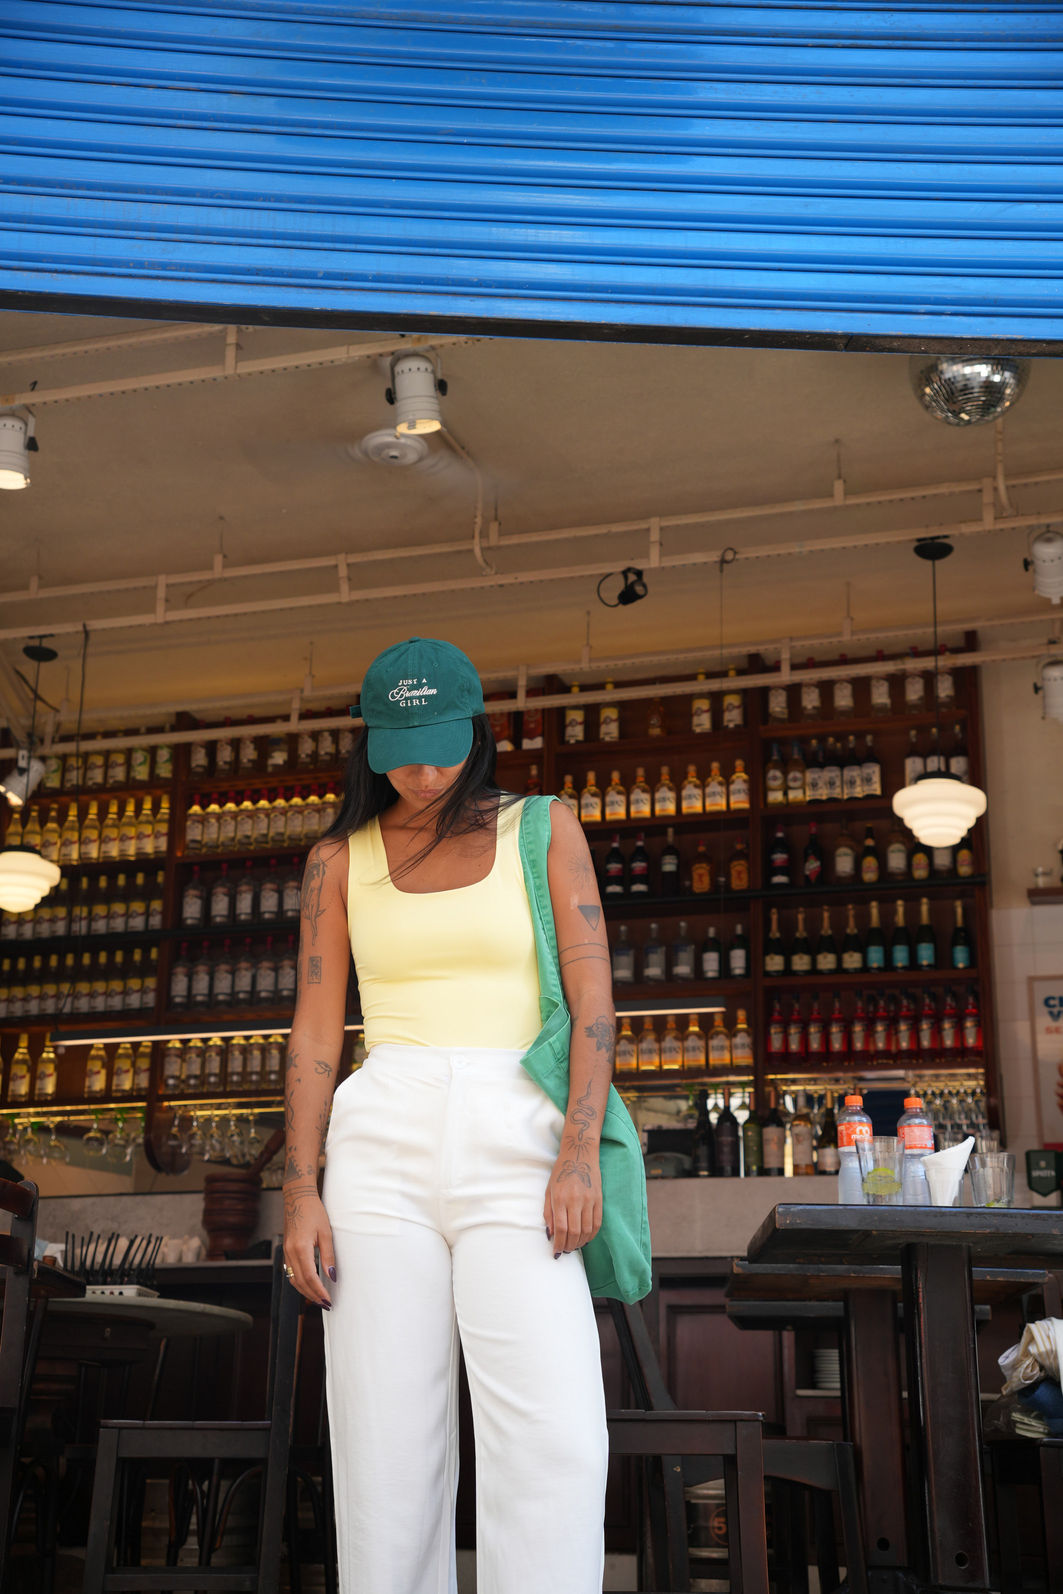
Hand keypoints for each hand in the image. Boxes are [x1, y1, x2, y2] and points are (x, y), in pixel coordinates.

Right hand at [283, 1180, 335, 1308]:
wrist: (297, 1198)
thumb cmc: (314, 1211)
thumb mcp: (326, 1232)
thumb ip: (328, 1255)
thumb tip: (332, 1275)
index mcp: (300, 1248)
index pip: (309, 1277)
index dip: (318, 1291)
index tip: (328, 1300)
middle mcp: (290, 1252)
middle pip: (299, 1282)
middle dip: (312, 1295)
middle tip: (325, 1304)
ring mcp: (285, 1252)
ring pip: (293, 1279)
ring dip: (305, 1291)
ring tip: (318, 1299)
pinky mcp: (286, 1251)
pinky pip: (290, 1272)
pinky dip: (299, 1282)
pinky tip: (309, 1285)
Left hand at [544, 1151, 601, 1257]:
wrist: (580, 1154)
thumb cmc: (560, 1172)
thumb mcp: (549, 1191)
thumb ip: (548, 1213)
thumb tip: (550, 1234)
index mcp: (560, 1198)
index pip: (560, 1228)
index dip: (558, 1244)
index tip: (556, 1252)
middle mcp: (575, 1200)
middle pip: (574, 1232)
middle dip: (569, 1246)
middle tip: (565, 1251)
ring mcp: (589, 1200)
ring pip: (587, 1230)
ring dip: (580, 1242)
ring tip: (574, 1246)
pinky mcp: (599, 1200)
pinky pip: (597, 1223)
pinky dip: (591, 1235)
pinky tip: (585, 1239)